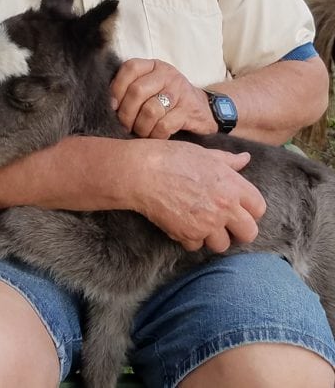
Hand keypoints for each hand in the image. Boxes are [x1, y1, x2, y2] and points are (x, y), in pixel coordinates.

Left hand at [111, 58, 215, 137]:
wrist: (204, 109)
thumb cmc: (168, 100)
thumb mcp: (150, 87)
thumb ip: (130, 89)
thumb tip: (109, 104)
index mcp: (153, 66)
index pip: (129, 68)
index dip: (116, 88)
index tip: (112, 106)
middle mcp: (167, 75)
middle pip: (137, 91)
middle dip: (126, 113)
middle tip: (125, 125)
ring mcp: (180, 91)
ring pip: (150, 110)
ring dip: (140, 126)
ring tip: (140, 131)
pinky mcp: (189, 110)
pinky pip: (164, 125)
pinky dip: (155, 134)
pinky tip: (154, 136)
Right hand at [132, 139, 265, 252]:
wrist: (141, 173)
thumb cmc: (170, 157)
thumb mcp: (202, 153)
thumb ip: (227, 160)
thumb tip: (245, 159)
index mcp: (232, 185)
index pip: (259, 208)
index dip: (250, 210)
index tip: (238, 208)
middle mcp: (225, 208)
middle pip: (249, 233)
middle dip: (237, 230)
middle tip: (223, 223)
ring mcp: (207, 224)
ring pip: (222, 245)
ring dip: (212, 237)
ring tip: (199, 224)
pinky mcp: (188, 235)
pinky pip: (196, 246)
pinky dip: (189, 238)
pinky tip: (180, 224)